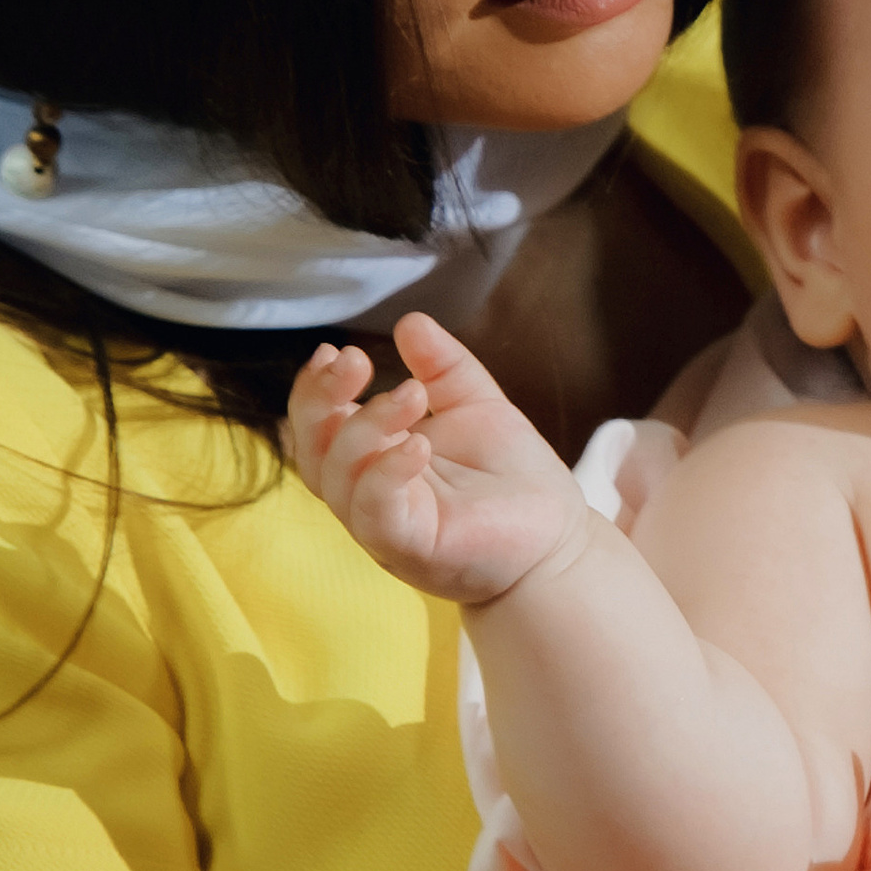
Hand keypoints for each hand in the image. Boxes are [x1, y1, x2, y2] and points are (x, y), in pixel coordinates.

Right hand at [285, 310, 588, 606]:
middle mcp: (367, 494)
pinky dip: (387, 472)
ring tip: (412, 395)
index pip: (318, 425)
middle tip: (355, 360)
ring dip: (366, 426)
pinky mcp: (408, 549)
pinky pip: (375, 512)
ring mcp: (383, 525)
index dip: (314, 389)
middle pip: (312, 450)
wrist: (559, 540)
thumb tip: (409, 321)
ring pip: (337, 477)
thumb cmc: (514, 479)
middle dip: (321, 399)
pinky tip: (418, 444)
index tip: (332, 351)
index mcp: (373, 460)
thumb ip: (442, 367)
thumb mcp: (476, 406)